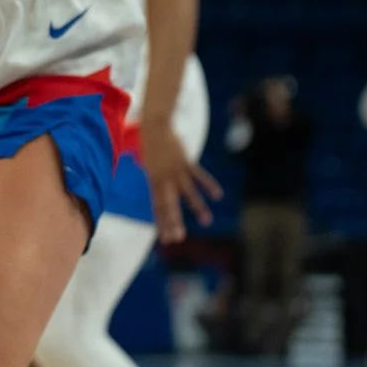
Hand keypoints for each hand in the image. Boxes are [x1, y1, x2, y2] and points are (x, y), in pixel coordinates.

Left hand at [138, 118, 223, 244]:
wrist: (155, 126)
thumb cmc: (151, 146)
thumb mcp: (148, 166)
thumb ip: (155, 181)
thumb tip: (157, 191)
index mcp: (154, 182)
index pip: (158, 208)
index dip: (162, 223)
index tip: (167, 240)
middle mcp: (164, 179)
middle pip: (170, 204)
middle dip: (174, 222)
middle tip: (179, 238)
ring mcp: (176, 171)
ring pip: (188, 193)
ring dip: (198, 207)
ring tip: (207, 221)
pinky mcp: (186, 162)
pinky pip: (199, 176)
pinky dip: (209, 185)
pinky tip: (217, 195)